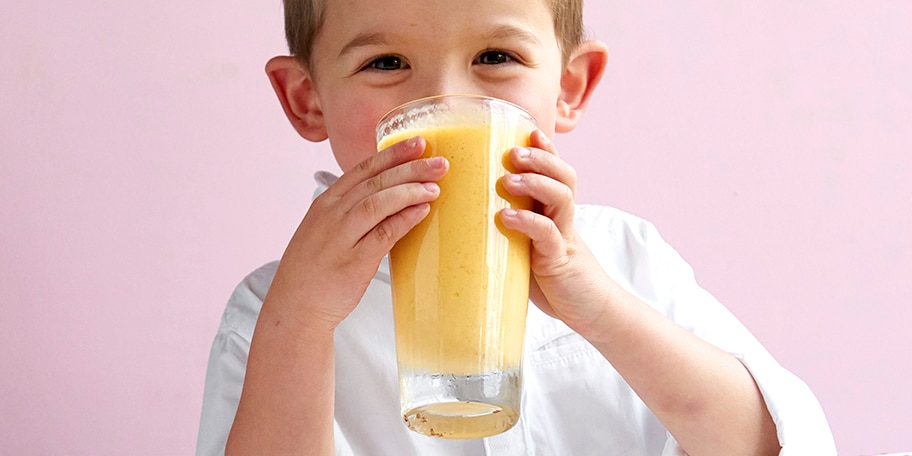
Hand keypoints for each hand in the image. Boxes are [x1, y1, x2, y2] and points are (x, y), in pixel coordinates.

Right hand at [264, 136, 447, 333]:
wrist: (295, 306)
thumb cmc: (313, 270)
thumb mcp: (326, 231)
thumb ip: (352, 212)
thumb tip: (390, 198)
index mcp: (325, 203)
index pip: (363, 169)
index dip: (392, 154)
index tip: (417, 142)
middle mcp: (331, 214)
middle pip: (375, 181)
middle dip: (410, 168)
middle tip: (439, 162)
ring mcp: (341, 236)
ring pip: (379, 201)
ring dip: (410, 190)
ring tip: (435, 186)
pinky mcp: (354, 261)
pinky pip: (384, 233)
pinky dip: (405, 218)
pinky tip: (422, 210)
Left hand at [499, 130, 611, 334]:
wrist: (588, 312)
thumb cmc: (550, 281)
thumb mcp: (526, 250)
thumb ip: (506, 233)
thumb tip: (459, 219)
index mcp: (555, 213)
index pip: (555, 172)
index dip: (545, 150)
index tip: (527, 132)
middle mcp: (563, 219)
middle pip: (563, 176)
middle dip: (540, 159)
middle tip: (513, 152)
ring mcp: (564, 238)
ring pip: (561, 197)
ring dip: (536, 183)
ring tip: (509, 179)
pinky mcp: (560, 261)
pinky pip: (549, 234)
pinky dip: (529, 222)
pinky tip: (508, 217)